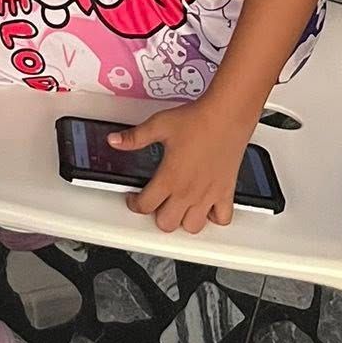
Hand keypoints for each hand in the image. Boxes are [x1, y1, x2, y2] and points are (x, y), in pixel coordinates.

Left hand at [111, 100, 252, 234]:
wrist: (225, 115)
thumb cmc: (197, 120)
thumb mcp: (159, 125)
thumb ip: (135, 137)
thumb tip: (115, 141)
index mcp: (170, 178)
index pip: (145, 205)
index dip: (134, 204)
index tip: (134, 198)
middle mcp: (188, 191)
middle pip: (167, 223)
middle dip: (157, 216)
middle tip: (155, 203)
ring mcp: (208, 194)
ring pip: (193, 227)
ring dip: (183, 221)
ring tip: (178, 209)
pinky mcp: (225, 192)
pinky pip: (221, 218)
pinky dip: (213, 218)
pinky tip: (206, 208)